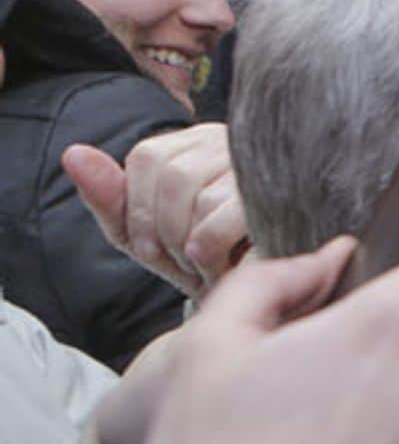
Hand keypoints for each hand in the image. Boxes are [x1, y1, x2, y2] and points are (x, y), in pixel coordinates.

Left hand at [63, 123, 248, 299]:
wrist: (254, 299)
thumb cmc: (201, 261)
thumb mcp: (144, 235)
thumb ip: (110, 198)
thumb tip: (73, 153)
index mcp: (196, 145)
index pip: (147, 156)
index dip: (139, 208)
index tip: (153, 246)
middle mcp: (232, 144)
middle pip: (171, 174)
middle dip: (162, 231)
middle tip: (181, 261)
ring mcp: (260, 169)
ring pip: (196, 196)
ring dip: (188, 247)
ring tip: (207, 265)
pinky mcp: (280, 200)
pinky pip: (219, 222)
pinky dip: (209, 256)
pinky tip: (227, 266)